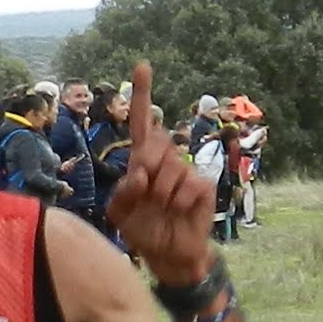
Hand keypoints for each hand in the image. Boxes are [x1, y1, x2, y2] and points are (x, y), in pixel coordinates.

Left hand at [106, 58, 215, 282]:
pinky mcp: (202, 186)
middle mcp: (165, 160)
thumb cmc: (141, 230)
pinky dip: (178, 202)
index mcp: (142, 161)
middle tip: (146, 193)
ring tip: (161, 209)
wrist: (168, 256)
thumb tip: (140, 173)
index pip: (141, 123)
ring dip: (161, 193)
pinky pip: (188, 185)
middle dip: (146, 168)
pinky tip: (178, 212)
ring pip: (171, 169)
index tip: (142, 65)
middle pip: (155, 144)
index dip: (142, 94)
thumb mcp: (119, 214)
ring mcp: (185, 171)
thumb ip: (123, 192)